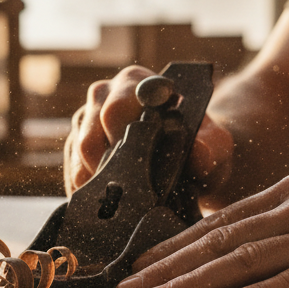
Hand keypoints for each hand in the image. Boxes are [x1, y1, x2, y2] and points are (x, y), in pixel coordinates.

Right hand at [63, 65, 233, 195]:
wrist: (189, 163)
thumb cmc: (200, 147)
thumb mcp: (215, 147)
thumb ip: (211, 148)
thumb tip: (197, 152)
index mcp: (137, 83)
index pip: (115, 109)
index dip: (123, 139)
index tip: (140, 163)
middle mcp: (104, 96)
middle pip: (89, 138)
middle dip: (111, 171)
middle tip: (136, 192)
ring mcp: (85, 122)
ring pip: (77, 160)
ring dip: (100, 185)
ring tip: (126, 201)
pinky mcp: (74, 147)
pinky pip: (72, 174)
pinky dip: (90, 193)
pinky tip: (109, 204)